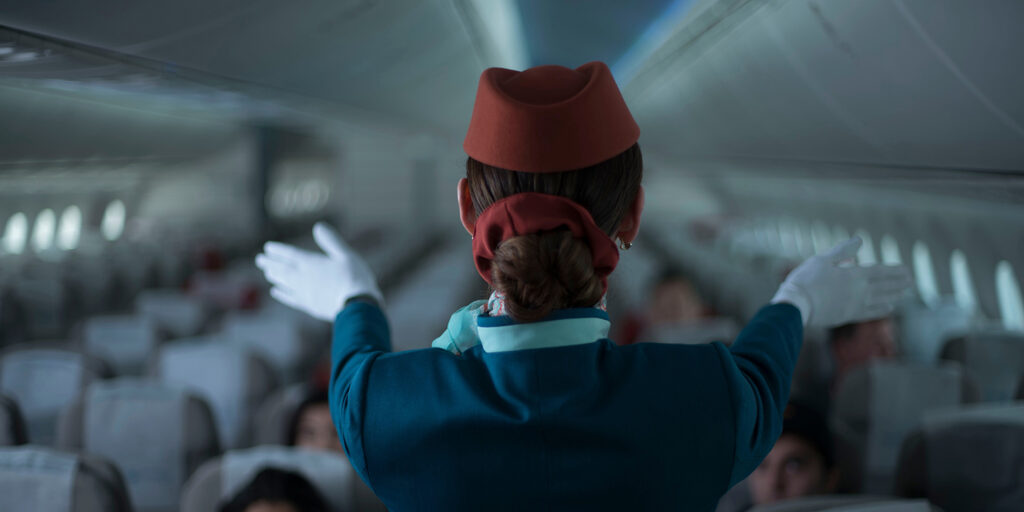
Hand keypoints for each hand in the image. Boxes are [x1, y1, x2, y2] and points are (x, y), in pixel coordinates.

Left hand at [255, 222, 382, 321]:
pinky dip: (282, 295)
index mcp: (312, 263)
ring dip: (275, 277)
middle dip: (271, 263)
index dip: (278, 250)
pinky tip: (275, 292)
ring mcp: (305, 293)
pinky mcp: (310, 306)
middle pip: (283, 269)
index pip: (291, 255)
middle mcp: (304, 278)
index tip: (267, 247)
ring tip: (267, 273)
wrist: (357, 307)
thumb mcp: (346, 255)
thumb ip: (331, 241)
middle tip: (259, 259)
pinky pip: (291, 299)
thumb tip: (318, 226)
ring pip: (285, 283)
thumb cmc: (355, 278)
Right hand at [771, 237, 910, 326]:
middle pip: (884, 286)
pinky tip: (888, 308)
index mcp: (854, 275)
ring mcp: (855, 306)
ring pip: (880, 300)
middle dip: (898, 283)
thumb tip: (860, 240)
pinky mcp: (847, 316)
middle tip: (911, 281)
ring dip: (894, 295)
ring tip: (904, 294)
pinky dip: (881, 309)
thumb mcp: (822, 259)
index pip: (880, 272)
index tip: (906, 269)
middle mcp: (859, 292)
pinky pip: (870, 312)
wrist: (796, 307)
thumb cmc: (806, 280)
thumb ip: (843, 251)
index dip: (894, 271)